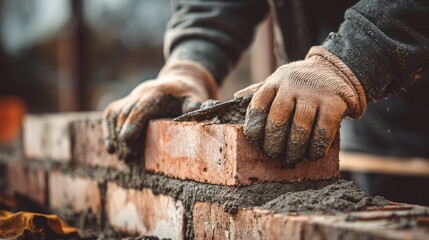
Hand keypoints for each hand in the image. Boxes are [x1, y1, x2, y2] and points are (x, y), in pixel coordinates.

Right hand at [102, 61, 216, 160]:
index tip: (127, 141)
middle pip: (125, 113)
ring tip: (122, 156)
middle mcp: (142, 93)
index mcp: (158, 94)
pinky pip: (111, 114)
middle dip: (123, 136)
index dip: (132, 124)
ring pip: (115, 113)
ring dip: (114, 135)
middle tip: (128, 158)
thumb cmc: (188, 96)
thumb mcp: (195, 100)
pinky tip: (112, 147)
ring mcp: (132, 97)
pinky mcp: (124, 102)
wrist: (178, 82)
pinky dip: (109, 130)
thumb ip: (196, 107)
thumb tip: (203, 110)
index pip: (141, 108)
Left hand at [235, 46, 365, 167]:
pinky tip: (312, 155)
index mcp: (275, 82)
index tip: (253, 140)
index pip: (258, 105)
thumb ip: (259, 91)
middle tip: (272, 154)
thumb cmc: (299, 82)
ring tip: (291, 159)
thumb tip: (234, 100)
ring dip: (294, 149)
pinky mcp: (334, 103)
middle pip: (278, 120)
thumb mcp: (278, 80)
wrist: (334, 68)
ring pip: (300, 128)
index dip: (254, 126)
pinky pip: (323, 131)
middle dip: (273, 142)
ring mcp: (314, 94)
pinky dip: (316, 147)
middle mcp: (292, 86)